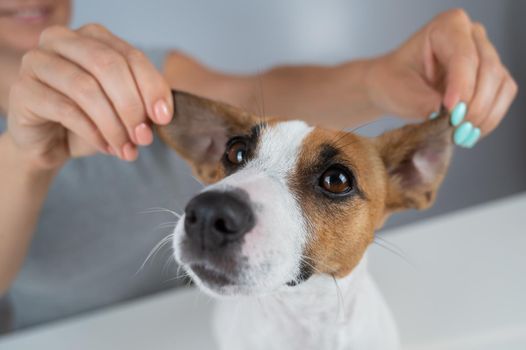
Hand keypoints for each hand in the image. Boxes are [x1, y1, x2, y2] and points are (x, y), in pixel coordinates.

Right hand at [7, 23, 172, 170]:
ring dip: (114, 125)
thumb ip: (144, 102)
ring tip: (126, 149)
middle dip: (132, 107)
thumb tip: (162, 113)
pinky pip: (66, 110)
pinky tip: (106, 147)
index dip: (152, 88)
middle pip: (108, 66)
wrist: (51, 143)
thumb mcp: (124, 108)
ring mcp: (38, 62)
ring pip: (87, 88)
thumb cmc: (91, 120)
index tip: (163, 119)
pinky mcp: (22, 90)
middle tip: (144, 138)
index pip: (131, 56)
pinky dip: (93, 133)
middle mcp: (62, 40)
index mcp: (93, 36)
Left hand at [366, 9, 517, 146]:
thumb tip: (451, 117)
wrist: (392, 87)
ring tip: (460, 134)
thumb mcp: (402, 93)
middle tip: (455, 128)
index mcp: (448, 26)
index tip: (451, 110)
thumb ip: (427, 102)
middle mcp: (472, 36)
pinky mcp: (493, 78)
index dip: (462, 86)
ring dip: (484, 115)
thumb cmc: (394, 82)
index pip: (464, 57)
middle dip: (474, 105)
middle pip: (488, 70)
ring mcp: (486, 56)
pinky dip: (489, 118)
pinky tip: (469, 132)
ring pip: (501, 85)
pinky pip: (502, 98)